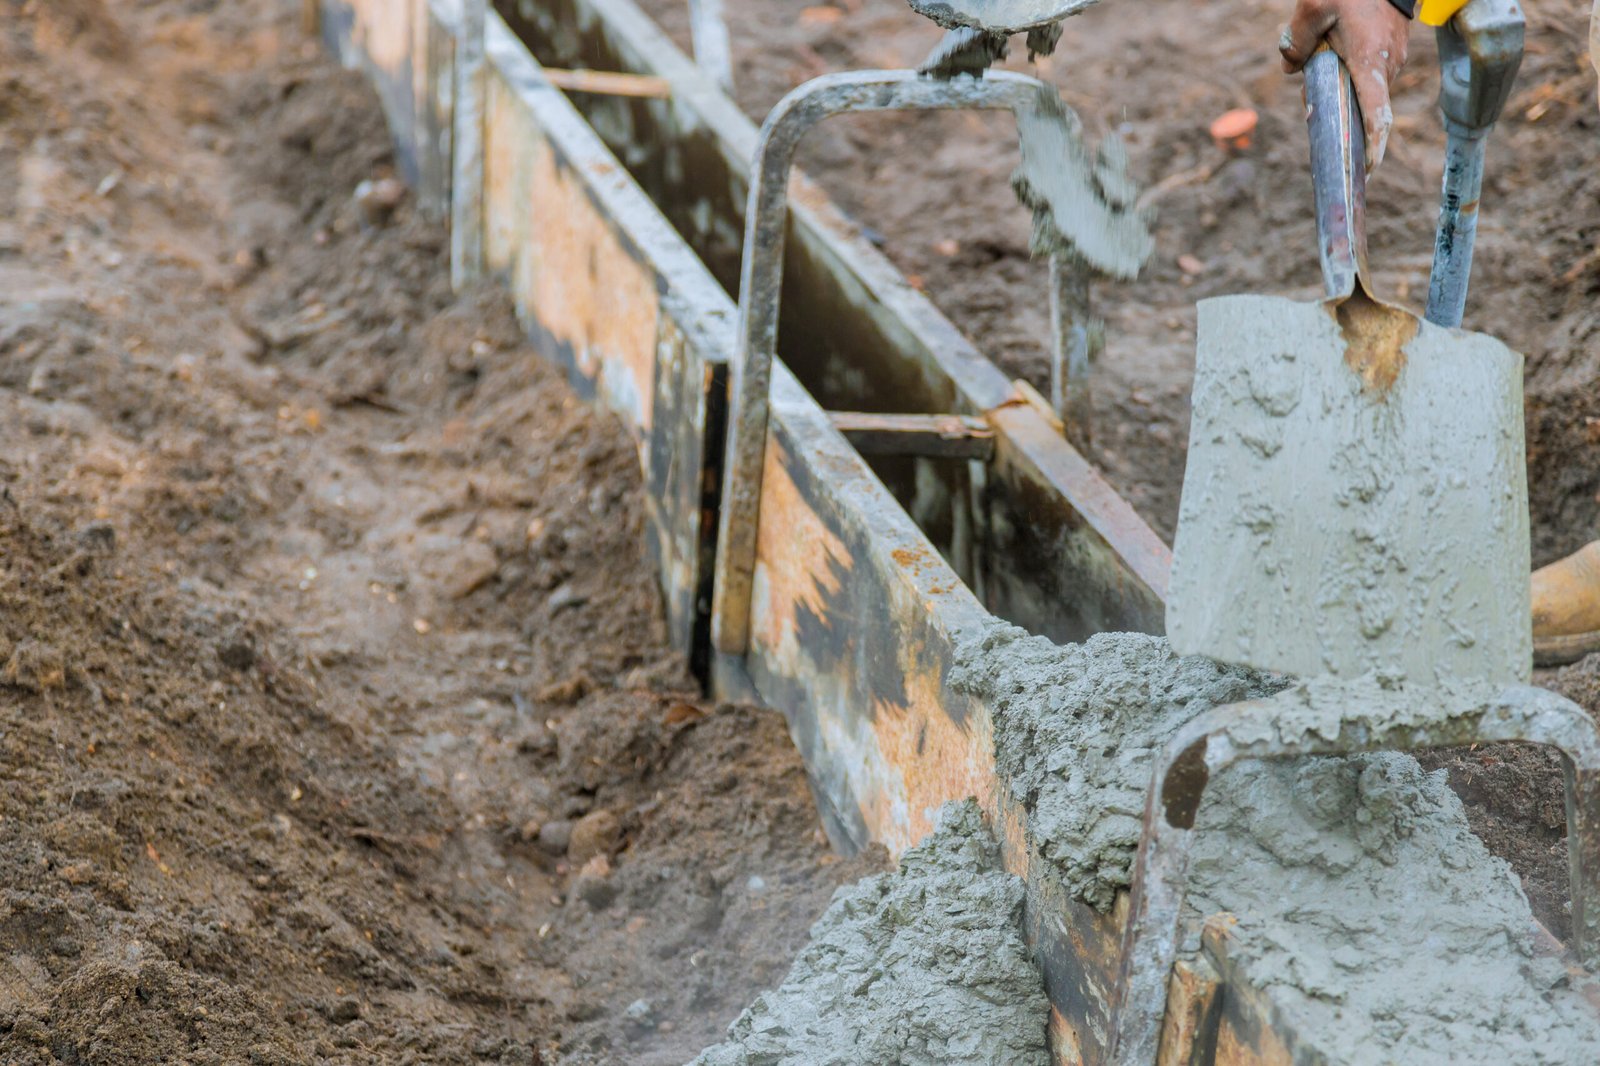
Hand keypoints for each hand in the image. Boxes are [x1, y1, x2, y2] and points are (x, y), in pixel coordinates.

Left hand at [1280, 0, 1410, 168]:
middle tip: (1308, 94)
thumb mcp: (1313, 8)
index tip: (1368, 168)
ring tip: (1321, 62)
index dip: (1373, 145)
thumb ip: (1297, 42)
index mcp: (1369, 61)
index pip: (1377, 113)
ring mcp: (1395, 58)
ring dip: (1342, 87)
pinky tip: (1336, 55)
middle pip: (1362, 104)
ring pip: (1364, 88)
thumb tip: (1289, 70)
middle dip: (1337, 110)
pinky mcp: (1395, 51)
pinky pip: (1371, 74)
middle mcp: (1388, 65)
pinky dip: (1353, 73)